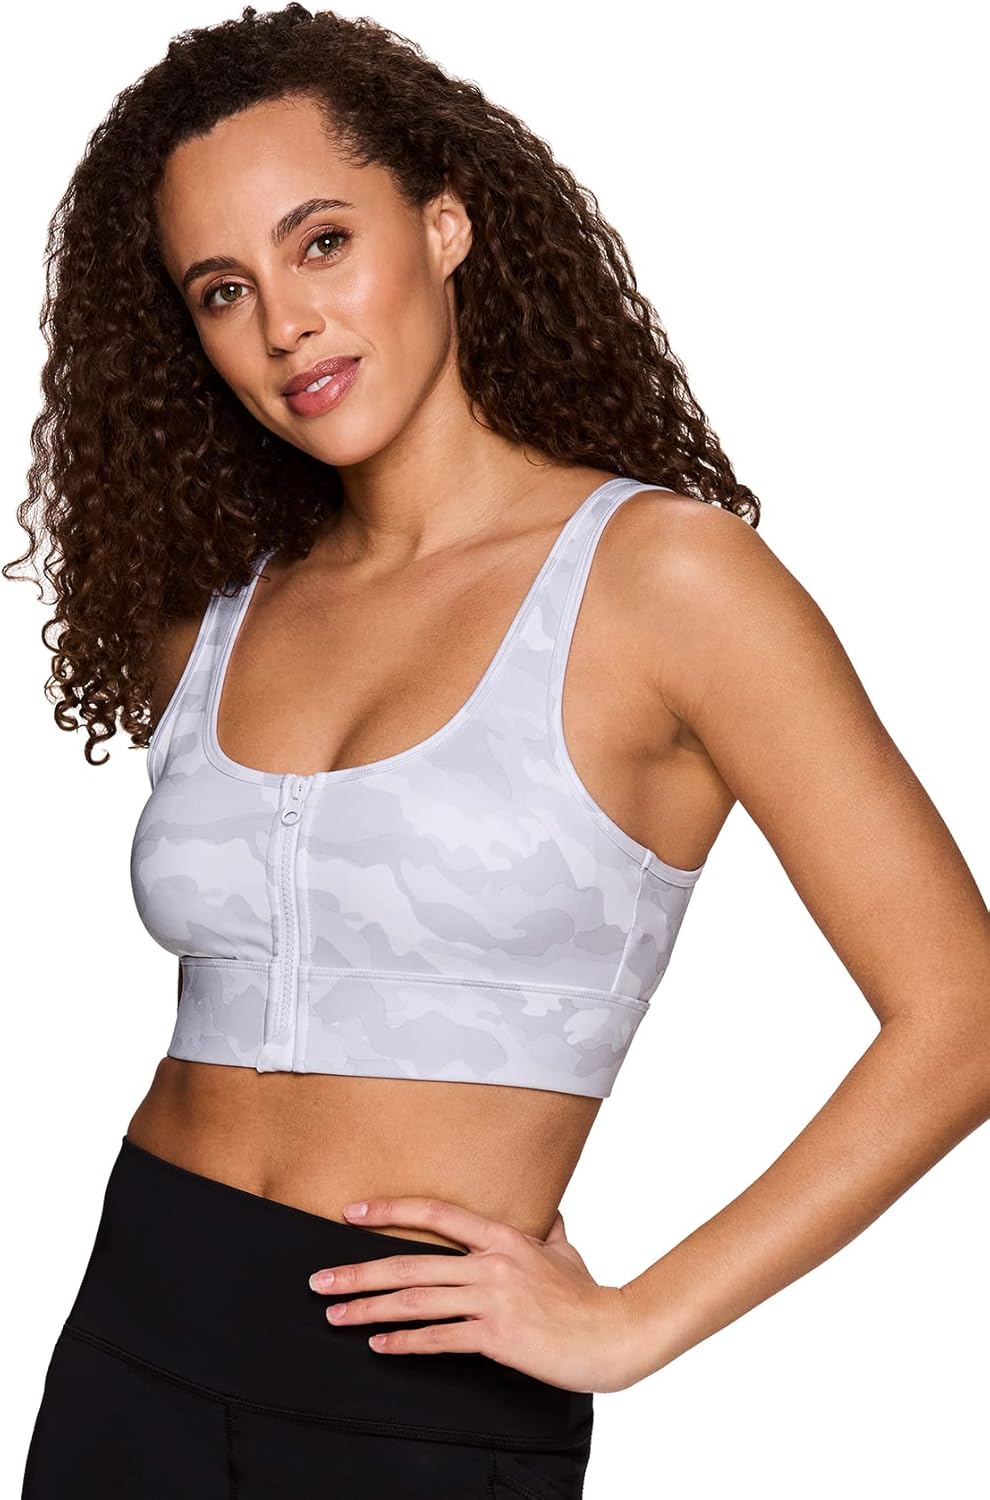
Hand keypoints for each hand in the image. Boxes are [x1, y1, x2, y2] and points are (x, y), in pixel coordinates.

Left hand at [307, 1195, 640, 1393]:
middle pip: (411, 1261)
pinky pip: (440, 1338)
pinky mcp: (497, 1336)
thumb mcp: (564, 1249)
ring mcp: (494, 1299)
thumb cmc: (587, 1293)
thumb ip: (546, 1227)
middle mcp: (492, 1262)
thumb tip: (544, 1208)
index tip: (352, 1214)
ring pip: (417, 1299)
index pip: (437, 1213)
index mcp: (504, 1236)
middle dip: (358, 1271)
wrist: (612, 1333)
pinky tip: (379, 1345)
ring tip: (336, 1315)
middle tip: (319, 1280)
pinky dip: (405, 1342)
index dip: (391, 1210)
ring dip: (370, 1309)